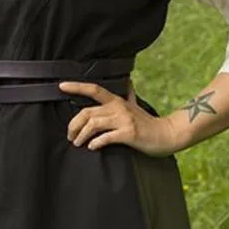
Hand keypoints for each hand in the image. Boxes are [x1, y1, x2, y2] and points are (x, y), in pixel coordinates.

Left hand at [58, 81, 182, 155]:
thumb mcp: (136, 106)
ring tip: (78, 143)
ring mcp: (124, 120)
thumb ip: (128, 95)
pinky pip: (106, 137)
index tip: (61, 86)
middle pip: (87, 112)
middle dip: (74, 124)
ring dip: (82, 135)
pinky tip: (92, 147)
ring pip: (93, 124)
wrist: (167, 134)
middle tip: (70, 136)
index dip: (76, 86)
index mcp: (117, 101)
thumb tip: (128, 82)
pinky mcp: (129, 133)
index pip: (94, 89)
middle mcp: (119, 107)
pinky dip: (96, 143)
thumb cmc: (148, 123)